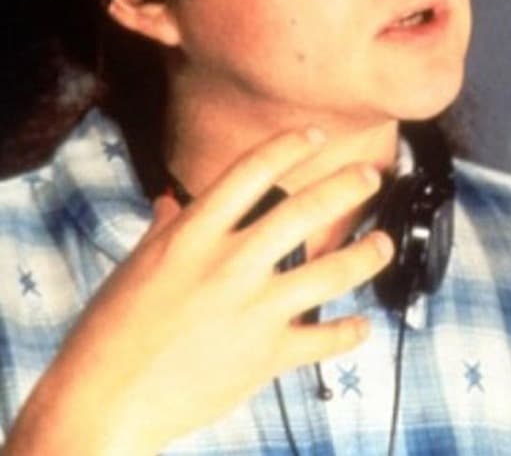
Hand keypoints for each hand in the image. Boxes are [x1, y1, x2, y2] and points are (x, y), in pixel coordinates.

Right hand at [6, 128, 393, 454]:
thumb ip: (165, 229)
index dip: (288, 146)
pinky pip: (322, 340)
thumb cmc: (110, 329)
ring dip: (367, 255)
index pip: (250, 171)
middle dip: (346, 186)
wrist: (103, 399)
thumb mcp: (137, 264)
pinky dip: (348, 333)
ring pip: (330, 272)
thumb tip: (173, 204)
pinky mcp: (265, 356)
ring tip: (383, 243)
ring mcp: (253, 310)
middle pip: (304, 211)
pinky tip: (362, 327)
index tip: (314, 135)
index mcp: (194, 234)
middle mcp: (230, 264)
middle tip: (371, 175)